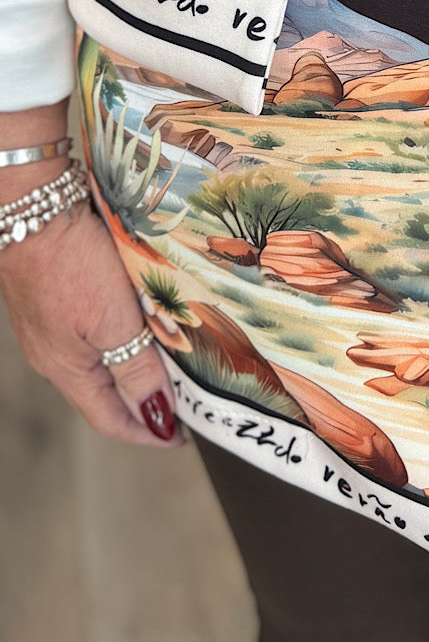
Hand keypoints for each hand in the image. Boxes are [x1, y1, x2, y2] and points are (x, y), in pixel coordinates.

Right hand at [0, 102, 179, 445]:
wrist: (33, 205)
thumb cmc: (69, 263)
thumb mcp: (112, 321)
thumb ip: (133, 368)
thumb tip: (155, 414)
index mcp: (66, 369)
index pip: (109, 419)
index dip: (146, 431)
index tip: (178, 436)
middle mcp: (55, 353)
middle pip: (103, 394)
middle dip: (141, 405)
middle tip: (181, 402)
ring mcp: (52, 324)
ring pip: (99, 362)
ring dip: (133, 371)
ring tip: (169, 367)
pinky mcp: (56, 296)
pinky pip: (93, 332)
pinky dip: (121, 339)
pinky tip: (142, 325)